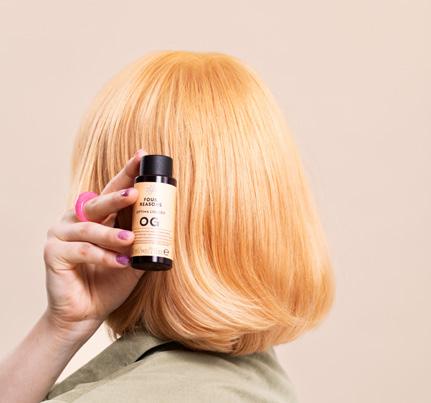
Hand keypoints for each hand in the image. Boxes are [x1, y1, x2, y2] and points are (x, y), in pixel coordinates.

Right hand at [43, 149, 146, 339]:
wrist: (86, 313)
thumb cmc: (109, 282)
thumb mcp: (131, 258)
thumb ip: (142, 240)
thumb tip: (167, 222)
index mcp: (96, 217)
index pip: (111, 191)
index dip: (126, 174)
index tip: (142, 156)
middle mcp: (76, 220)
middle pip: (97, 203)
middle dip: (117, 197)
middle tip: (135, 194)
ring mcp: (61, 234)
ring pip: (90, 228)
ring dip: (112, 235)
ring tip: (131, 240)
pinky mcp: (53, 253)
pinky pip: (82, 251)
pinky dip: (102, 256)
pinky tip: (119, 263)